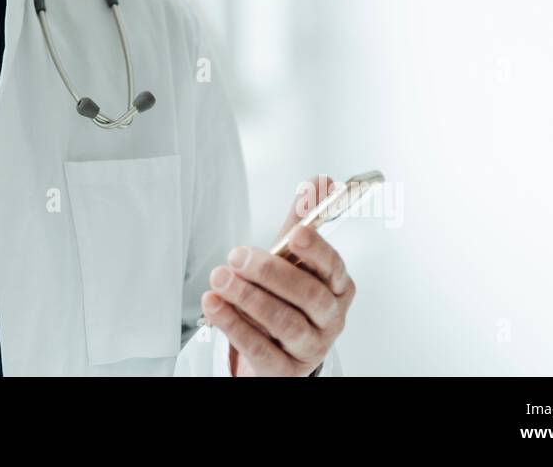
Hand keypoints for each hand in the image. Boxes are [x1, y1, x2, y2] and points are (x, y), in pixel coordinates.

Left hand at [201, 174, 355, 376]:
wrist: (275, 349)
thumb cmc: (286, 298)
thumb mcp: (292, 262)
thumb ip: (300, 224)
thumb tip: (317, 181)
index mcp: (337, 288)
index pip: (333, 267)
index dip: (316, 250)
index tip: (295, 233)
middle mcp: (330, 320)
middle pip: (308, 295)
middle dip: (270, 273)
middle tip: (237, 257)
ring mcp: (310, 348)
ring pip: (285, 323)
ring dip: (248, 298)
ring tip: (219, 279)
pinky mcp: (285, 371)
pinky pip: (261, 349)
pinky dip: (235, 325)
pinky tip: (214, 306)